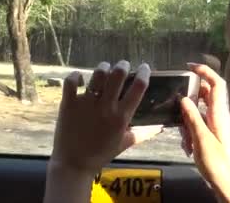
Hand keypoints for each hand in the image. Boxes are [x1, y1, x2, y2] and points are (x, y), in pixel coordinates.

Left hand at [49, 61, 162, 175]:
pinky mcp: (69, 103)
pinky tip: (81, 78)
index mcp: (121, 116)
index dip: (144, 73)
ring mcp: (86, 103)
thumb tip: (160, 127)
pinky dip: (76, 76)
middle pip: (118, 75)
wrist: (74, 163)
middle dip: (123, 65)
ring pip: (97, 74)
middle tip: (123, 65)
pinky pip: (71, 81)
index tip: (145, 68)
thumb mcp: (125, 143)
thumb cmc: (101, 154)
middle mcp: (106, 107)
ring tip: (105, 69)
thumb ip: (143, 134)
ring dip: (103, 68)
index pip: (138, 87)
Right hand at [180, 63, 229, 202]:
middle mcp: (218, 117)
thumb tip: (183, 98)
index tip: (189, 66)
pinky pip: (197, 127)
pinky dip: (189, 133)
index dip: (205, 72)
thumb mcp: (201, 140)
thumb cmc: (219, 165)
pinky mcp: (211, 137)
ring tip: (185, 139)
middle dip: (188, 101)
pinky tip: (188, 147)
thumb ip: (192, 118)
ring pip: (197, 113)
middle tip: (177, 108)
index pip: (216, 84)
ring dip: (187, 122)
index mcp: (219, 115)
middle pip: (204, 97)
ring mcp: (215, 127)